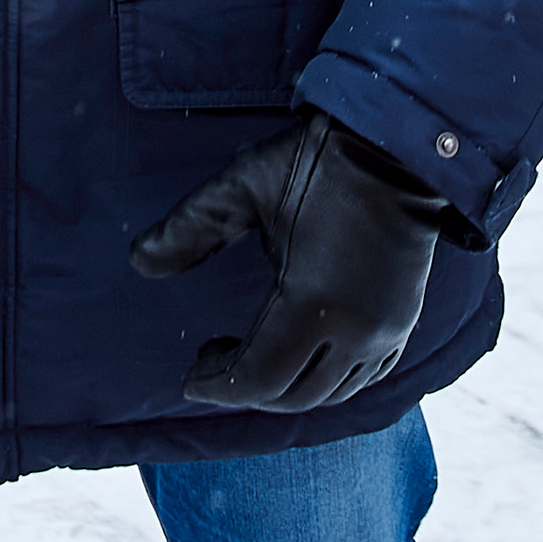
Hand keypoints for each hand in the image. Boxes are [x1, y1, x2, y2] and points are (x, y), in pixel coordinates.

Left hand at [132, 113, 445, 411]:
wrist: (395, 145)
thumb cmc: (315, 162)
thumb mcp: (243, 186)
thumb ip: (189, 228)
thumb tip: (139, 262)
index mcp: (312, 303)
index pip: (258, 378)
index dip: (218, 385)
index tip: (190, 376)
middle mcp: (356, 331)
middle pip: (293, 396)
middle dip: (245, 389)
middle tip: (212, 360)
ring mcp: (386, 330)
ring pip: (330, 394)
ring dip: (286, 389)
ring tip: (250, 356)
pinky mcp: (403, 321)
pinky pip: (364, 377)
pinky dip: (327, 380)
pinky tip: (300, 355)